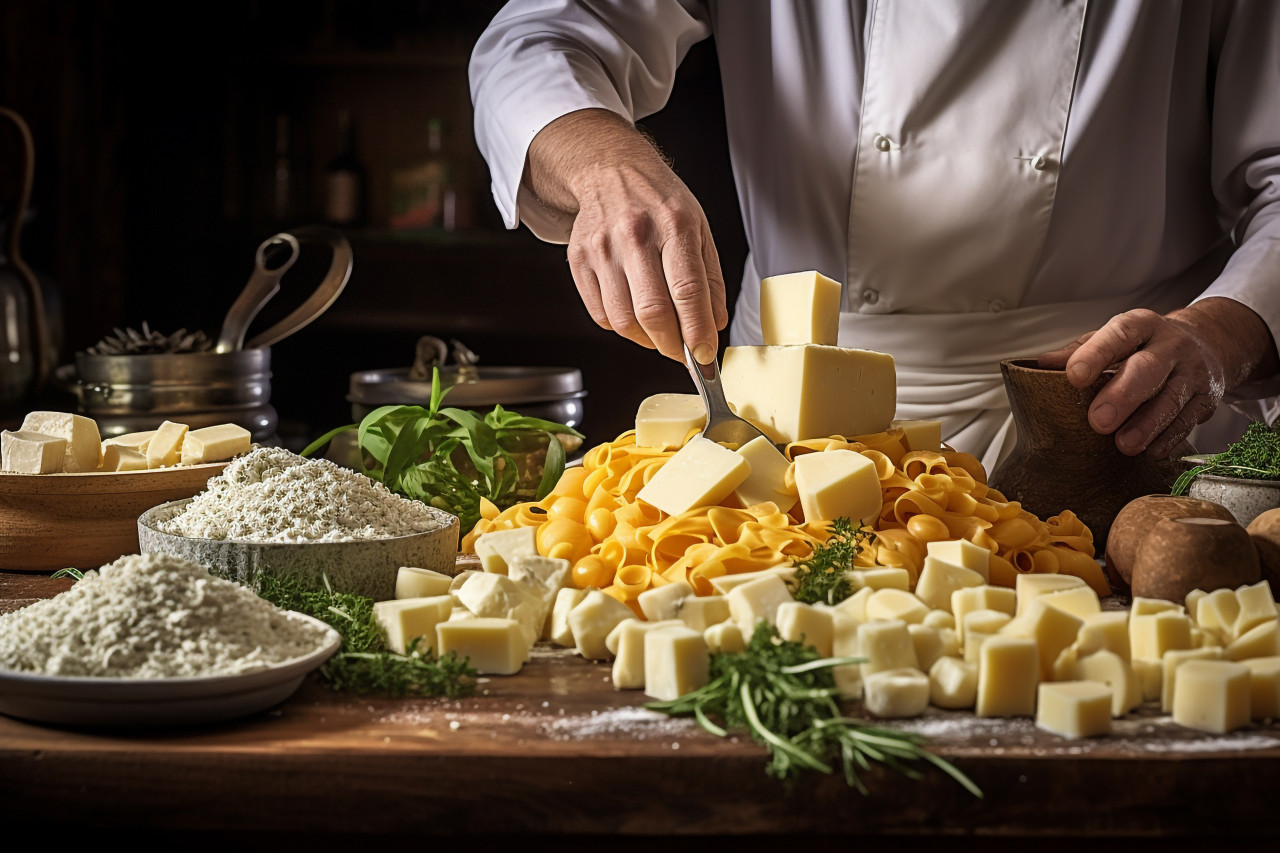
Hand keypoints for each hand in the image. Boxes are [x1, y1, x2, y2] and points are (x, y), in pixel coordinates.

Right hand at [526, 109, 726, 362]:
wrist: (610, 169)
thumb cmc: (658, 199)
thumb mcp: (699, 227)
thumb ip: (710, 278)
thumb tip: (714, 325)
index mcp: (674, 224)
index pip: (688, 291)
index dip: (698, 332)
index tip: (706, 355)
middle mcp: (635, 235)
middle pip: (653, 311)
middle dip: (672, 345)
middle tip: (684, 353)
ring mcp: (602, 249)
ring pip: (624, 320)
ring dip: (647, 341)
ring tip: (660, 336)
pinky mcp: (579, 260)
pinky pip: (601, 314)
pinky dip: (622, 328)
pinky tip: (635, 318)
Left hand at [1038, 298, 1278, 457]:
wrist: (1207, 342)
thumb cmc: (1145, 345)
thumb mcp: (1114, 339)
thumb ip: (1079, 351)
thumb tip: (1041, 365)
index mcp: (1141, 325)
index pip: (1119, 334)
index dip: (1096, 354)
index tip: (1074, 376)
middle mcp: (1171, 345)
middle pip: (1148, 368)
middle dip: (1124, 395)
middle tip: (1099, 421)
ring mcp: (1193, 372)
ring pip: (1172, 398)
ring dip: (1147, 425)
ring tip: (1124, 444)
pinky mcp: (1207, 398)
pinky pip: (1188, 420)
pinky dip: (1168, 438)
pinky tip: (1151, 451)